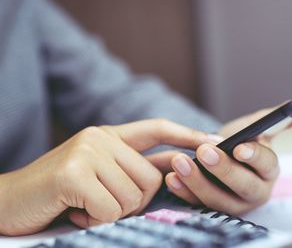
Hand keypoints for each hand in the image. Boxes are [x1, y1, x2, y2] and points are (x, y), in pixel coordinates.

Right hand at [0, 119, 211, 235]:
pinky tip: (75, 212)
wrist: (9, 203)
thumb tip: (174, 171)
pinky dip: (95, 220)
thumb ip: (132, 169)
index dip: (187, 135)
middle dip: (134, 202)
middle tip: (105, 205)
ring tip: (85, 206)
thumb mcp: (101, 175)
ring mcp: (86, 151)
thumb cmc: (60, 193)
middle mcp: (100, 137)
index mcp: (109, 135)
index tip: (214, 141)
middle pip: (151, 177)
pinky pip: (110, 209)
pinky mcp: (73, 172)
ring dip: (111, 212)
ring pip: (133, 196)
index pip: (157, 128)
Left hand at [164, 107, 291, 214]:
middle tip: (203, 152)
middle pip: (244, 186)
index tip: (239, 147)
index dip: (254, 156)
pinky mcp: (214, 210)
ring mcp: (235, 205)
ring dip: (198, 182)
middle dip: (223, 170)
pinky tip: (172, 178)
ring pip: (219, 200)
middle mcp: (257, 191)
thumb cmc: (240, 140)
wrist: (220, 156)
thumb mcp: (256, 127)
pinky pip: (199, 205)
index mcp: (269, 170)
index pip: (267, 164)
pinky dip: (185, 192)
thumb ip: (278, 118)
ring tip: (180, 163)